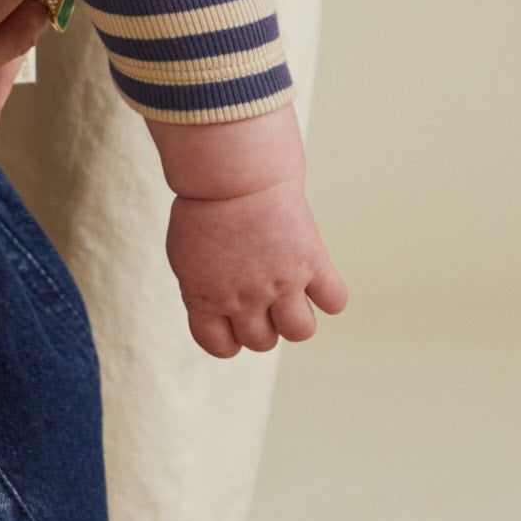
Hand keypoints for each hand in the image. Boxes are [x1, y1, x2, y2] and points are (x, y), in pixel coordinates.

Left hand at [151, 107, 348, 356]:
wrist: (233, 173)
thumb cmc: (204, 207)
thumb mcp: (186, 256)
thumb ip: (200, 290)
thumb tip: (219, 310)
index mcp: (206, 299)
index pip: (221, 347)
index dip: (230, 338)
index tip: (234, 318)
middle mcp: (244, 299)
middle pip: (262, 342)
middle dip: (264, 325)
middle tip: (263, 296)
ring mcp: (280, 284)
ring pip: (300, 331)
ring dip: (296, 319)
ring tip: (291, 294)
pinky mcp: (311, 263)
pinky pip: (334, 301)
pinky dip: (330, 297)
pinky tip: (316, 278)